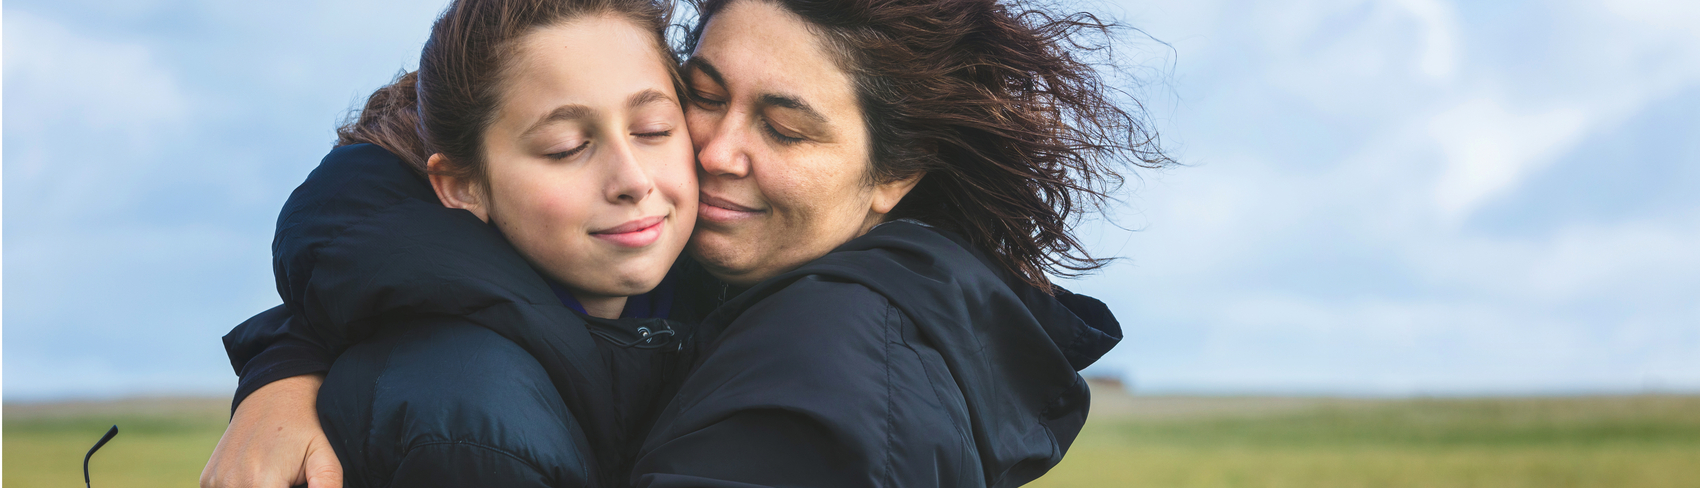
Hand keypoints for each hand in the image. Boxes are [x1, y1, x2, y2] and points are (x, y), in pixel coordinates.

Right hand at [201, 374, 342, 487]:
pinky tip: (258, 475)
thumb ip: (327, 484)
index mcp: (261, 484)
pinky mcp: (207, 479)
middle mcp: (232, 484)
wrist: (274, 394)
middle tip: (286, 477)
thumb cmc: (305, 427)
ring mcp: (215, 482)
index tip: (295, 483)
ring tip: (275, 475)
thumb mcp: (324, 456)